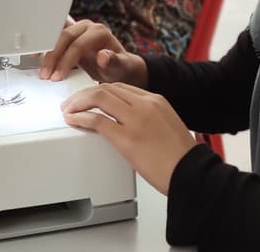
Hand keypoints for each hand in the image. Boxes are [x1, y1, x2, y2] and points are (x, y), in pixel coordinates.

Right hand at [40, 19, 147, 85]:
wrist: (119, 67)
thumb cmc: (120, 67)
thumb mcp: (122, 67)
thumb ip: (114, 61)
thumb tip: (103, 56)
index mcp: (99, 32)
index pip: (78, 44)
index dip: (66, 60)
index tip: (57, 76)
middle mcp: (86, 28)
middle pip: (64, 38)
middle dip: (53, 57)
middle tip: (45, 76)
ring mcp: (76, 31)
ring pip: (56, 36)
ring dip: (45, 52)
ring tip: (40, 69)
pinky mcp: (68, 37)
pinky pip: (53, 38)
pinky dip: (44, 46)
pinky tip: (34, 55)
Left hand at [61, 83, 196, 194]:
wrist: (191, 172)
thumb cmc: (181, 156)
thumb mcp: (167, 124)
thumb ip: (148, 117)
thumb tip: (128, 121)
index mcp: (156, 99)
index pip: (120, 86)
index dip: (100, 91)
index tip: (89, 98)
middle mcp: (145, 104)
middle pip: (107, 88)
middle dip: (85, 94)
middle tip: (72, 103)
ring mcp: (135, 119)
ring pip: (99, 97)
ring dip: (78, 102)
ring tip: (68, 110)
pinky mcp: (127, 138)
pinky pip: (97, 120)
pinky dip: (81, 118)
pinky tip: (73, 120)